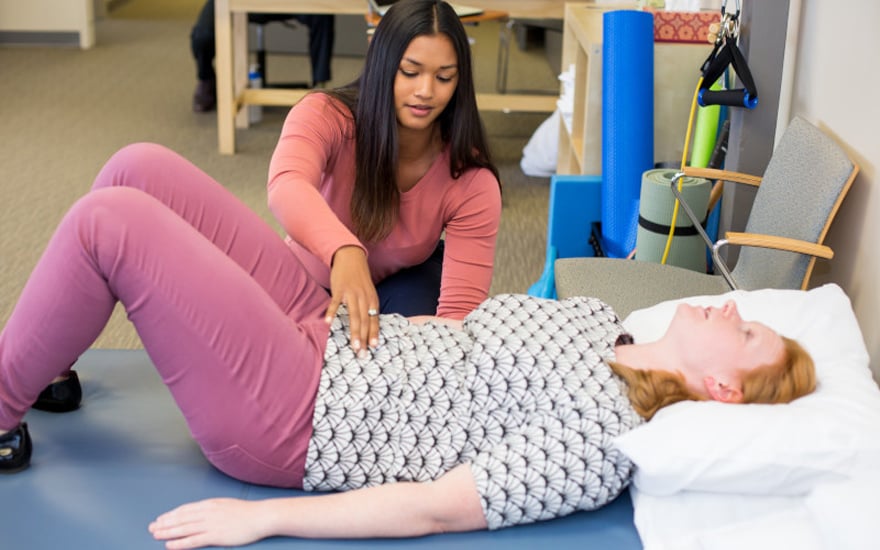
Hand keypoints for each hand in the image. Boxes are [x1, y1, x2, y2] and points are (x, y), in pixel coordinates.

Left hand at [149, 498, 269, 548]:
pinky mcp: (215, 536)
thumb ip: (213, 509)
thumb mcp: (226, 505)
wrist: (260, 517)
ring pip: (184, 528)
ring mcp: (210, 524)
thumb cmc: (246, 512)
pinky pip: (193, 540)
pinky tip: (170, 545)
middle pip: (181, 518)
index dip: (171, 514)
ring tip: (156, 535)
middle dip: (165, 523)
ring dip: (168, 532)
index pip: (185, 509)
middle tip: (152, 528)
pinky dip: (180, 543)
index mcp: (210, 504)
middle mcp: (207, 513)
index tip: (161, 519)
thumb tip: (201, 513)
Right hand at [326, 245, 379, 355]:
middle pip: (365, 321)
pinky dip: (332, 312)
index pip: (374, 320)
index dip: (373, 334)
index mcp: (372, 300)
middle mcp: (364, 298)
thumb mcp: (368, 292)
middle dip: (364, 338)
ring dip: (354, 331)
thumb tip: (369, 326)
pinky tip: (328, 322)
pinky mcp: (339, 289)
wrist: (351, 257)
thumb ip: (368, 307)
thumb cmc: (359, 278)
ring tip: (353, 345)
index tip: (373, 348)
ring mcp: (351, 293)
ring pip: (354, 315)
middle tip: (362, 353)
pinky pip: (335, 303)